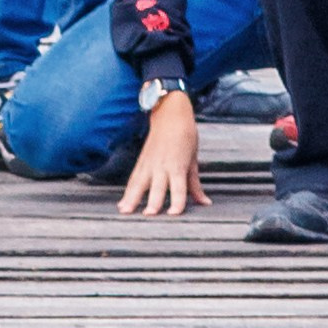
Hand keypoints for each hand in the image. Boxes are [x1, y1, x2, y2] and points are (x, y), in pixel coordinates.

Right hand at [118, 91, 204, 217]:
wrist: (170, 113)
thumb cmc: (186, 136)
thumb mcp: (193, 159)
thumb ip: (195, 185)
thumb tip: (205, 204)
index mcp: (178, 165)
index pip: (179, 187)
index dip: (177, 201)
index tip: (174, 214)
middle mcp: (163, 165)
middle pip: (158, 187)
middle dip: (154, 201)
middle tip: (149, 215)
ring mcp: (150, 163)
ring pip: (141, 183)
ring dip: (133, 198)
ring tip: (125, 212)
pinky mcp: (141, 162)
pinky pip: (133, 179)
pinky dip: (127, 192)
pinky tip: (122, 206)